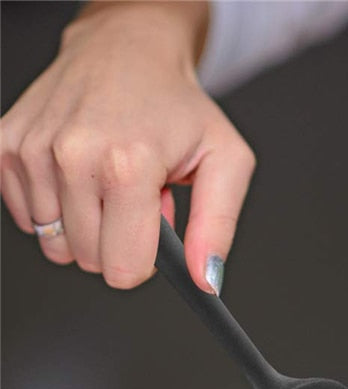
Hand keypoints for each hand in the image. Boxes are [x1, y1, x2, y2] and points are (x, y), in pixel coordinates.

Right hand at [0, 1, 254, 291]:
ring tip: (112, 183)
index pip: (124, 268)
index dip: (146, 261)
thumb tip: (206, 280)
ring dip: (88, 224)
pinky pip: (31, 221)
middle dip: (119, 240)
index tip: (155, 230)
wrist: (128, 51)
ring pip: (57, 245)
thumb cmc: (178, 106)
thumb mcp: (227, 162)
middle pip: (91, 261)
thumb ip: (218, 229)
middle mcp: (73, 156)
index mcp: (128, 165)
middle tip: (138, 197)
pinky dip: (58, 209)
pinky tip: (82, 175)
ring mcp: (33, 152)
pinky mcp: (7, 148)